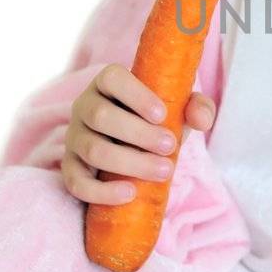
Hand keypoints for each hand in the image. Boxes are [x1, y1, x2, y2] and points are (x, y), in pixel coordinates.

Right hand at [60, 62, 216, 204]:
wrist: (136, 149)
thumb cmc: (157, 123)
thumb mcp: (179, 110)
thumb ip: (197, 107)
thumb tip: (201, 118)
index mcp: (107, 84)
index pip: (112, 78)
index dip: (136, 95)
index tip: (163, 114)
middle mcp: (84, 106)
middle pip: (101, 116)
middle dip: (139, 134)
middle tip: (171, 147)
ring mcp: (74, 138)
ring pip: (93, 150)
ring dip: (130, 163)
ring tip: (163, 171)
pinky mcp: (70, 168)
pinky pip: (76, 182)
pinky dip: (102, 191)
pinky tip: (130, 193)